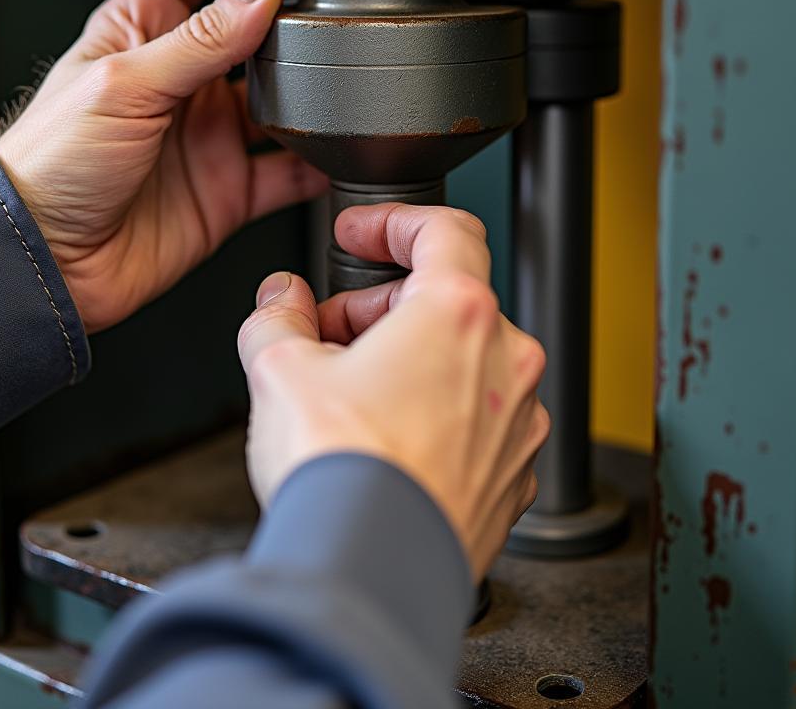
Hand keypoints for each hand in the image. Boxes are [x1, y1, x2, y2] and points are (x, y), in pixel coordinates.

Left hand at [0, 0, 325, 332]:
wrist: (46, 261)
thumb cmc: (50, 163)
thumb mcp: (124, 82)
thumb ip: (200, 39)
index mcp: (144, 28)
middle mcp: (184, 77)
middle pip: (254, 26)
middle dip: (296, 8)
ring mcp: (210, 133)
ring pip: (283, 98)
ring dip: (316, 87)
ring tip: (357, 68)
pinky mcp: (230, 188)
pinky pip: (290, 171)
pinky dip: (320, 163)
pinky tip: (345, 149)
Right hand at [237, 204, 549, 579]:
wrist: (370, 574)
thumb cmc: (342, 473)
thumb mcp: (280, 369)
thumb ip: (279, 316)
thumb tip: (281, 299)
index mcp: (458, 314)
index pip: (444, 229)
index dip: (392, 221)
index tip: (360, 234)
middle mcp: (505, 361)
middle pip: (444, 299)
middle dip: (378, 307)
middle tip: (327, 334)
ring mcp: (515, 423)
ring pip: (462, 360)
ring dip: (406, 359)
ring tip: (347, 394)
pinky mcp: (511, 474)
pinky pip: (474, 418)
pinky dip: (432, 410)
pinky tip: (382, 440)